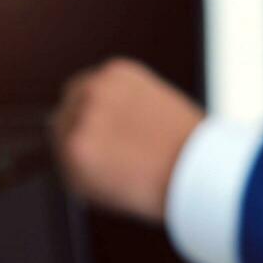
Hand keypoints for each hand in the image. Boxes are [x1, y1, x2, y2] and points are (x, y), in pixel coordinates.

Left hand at [50, 58, 204, 222]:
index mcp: (115, 74)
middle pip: (64, 116)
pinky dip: (87, 188)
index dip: (88, 120)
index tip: (99, 140)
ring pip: (63, 147)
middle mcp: (93, 88)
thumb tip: (102, 132)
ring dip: (83, 165)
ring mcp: (81, 117)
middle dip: (79, 139)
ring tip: (124, 176)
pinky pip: (69, 175)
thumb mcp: (156, 106)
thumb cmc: (191, 149)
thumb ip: (123, 109)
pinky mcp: (74, 148)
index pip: (82, 93)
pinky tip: (118, 186)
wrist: (199, 169)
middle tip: (106, 165)